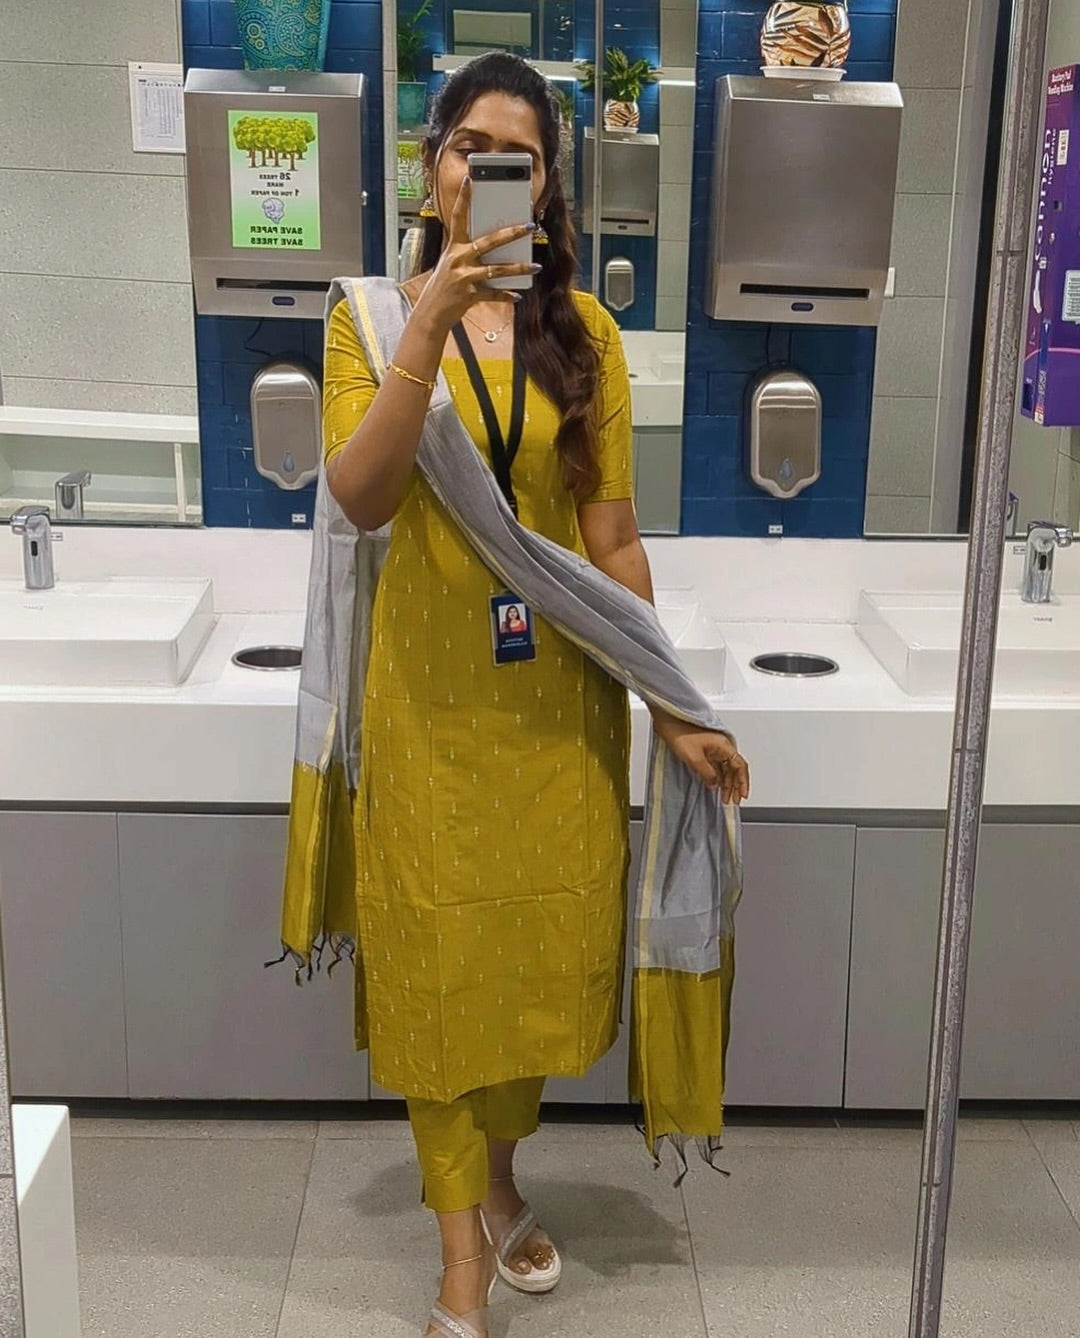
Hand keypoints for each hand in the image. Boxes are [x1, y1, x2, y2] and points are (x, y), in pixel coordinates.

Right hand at [410, 177, 537, 335]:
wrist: (431, 313)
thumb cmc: (443, 287)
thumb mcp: (451, 265)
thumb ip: (469, 253)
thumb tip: (497, 248)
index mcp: (453, 248)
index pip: (458, 218)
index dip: (464, 199)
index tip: (470, 180)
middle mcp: (458, 259)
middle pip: (488, 242)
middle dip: (511, 233)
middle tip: (529, 227)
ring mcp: (464, 277)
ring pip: (496, 269)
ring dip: (518, 268)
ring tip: (535, 266)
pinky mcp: (470, 295)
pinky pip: (493, 293)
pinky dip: (506, 295)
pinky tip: (517, 295)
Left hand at [651, 710, 749, 804]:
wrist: (667, 719)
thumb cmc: (679, 732)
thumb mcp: (694, 757)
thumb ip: (707, 773)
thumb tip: (715, 785)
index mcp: (724, 745)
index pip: (740, 766)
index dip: (743, 782)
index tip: (742, 795)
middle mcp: (721, 746)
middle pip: (734, 769)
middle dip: (734, 786)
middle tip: (733, 801)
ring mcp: (714, 748)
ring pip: (725, 768)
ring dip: (726, 783)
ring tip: (724, 797)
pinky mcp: (705, 749)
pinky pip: (716, 766)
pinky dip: (718, 777)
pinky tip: (715, 786)